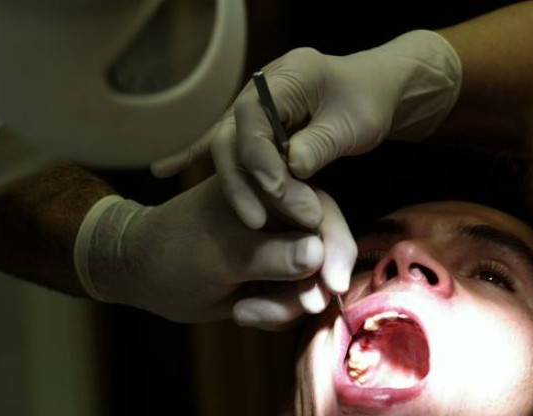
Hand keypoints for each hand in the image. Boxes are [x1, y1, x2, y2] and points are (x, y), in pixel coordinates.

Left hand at [74, 175, 355, 328]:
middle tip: (300, 309)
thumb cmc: (173, 252)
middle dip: (310, 285)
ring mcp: (280, 245)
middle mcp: (282, 213)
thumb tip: (318, 254)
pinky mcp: (275, 273)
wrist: (142, 276)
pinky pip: (295, 298)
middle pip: (326, 250)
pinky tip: (243, 312)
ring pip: (312, 281)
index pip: (320, 212)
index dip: (334, 248)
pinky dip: (275, 312)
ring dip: (286, 305)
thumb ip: (272, 256)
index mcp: (268, 188)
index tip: (331, 285)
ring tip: (245, 313)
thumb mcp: (223, 256)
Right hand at [151, 30, 461, 229]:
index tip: (278, 192)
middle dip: (243, 183)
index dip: (261, 159)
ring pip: (226, 147)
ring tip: (247, 221)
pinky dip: (191, 154)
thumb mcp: (353, 122)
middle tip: (260, 221)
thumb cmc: (367, 102)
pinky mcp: (253, 128)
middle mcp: (261, 90)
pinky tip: (161, 169)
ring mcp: (254, 108)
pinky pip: (223, 144)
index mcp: (287, 76)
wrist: (371, 91)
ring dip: (232, 186)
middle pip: (232, 137)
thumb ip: (320, 143)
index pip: (255, 119)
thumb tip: (292, 167)